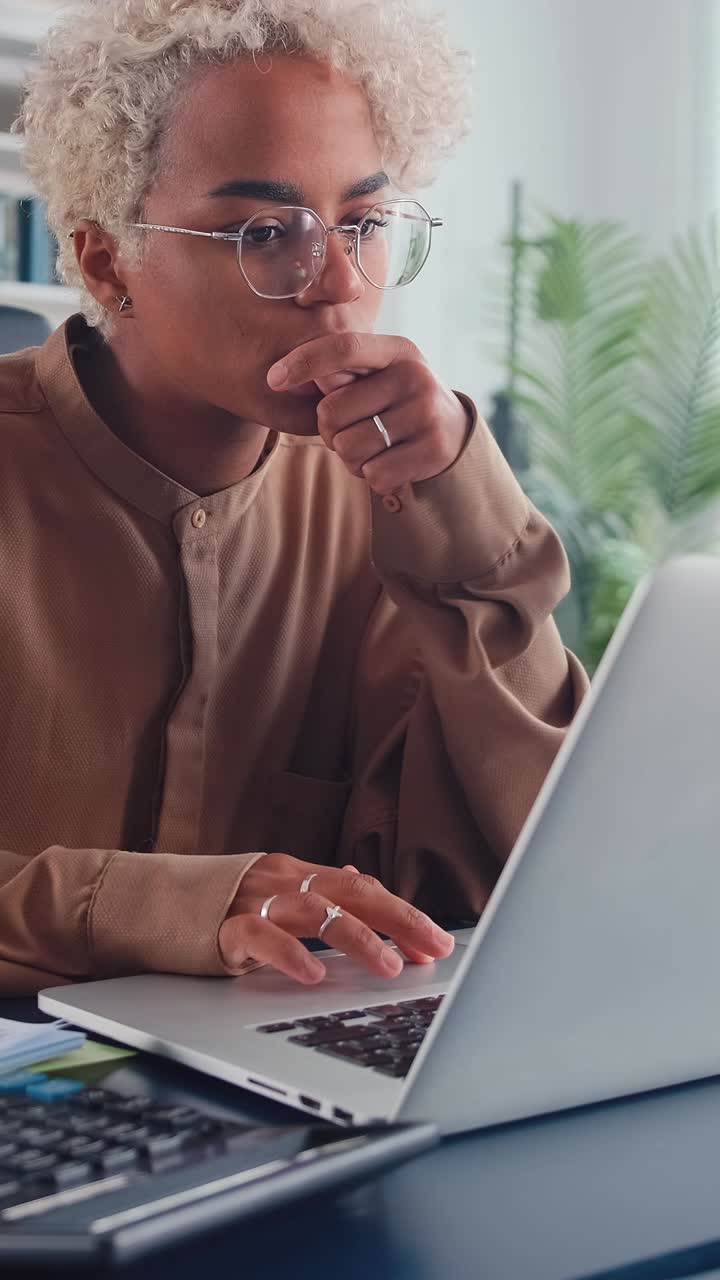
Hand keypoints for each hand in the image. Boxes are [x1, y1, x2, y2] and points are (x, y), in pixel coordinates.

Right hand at [218, 854, 454, 984]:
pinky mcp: (222, 927)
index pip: (363, 888)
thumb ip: (315, 894)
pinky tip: (314, 975)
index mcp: (298, 873)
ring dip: (358, 938)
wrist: (146, 900)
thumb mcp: (273, 895)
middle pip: (353, 891)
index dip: (402, 914)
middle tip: (434, 947)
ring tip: (389, 966)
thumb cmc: (213, 905)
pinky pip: (262, 937)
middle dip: (400, 919)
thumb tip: (362, 884)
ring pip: (316, 909)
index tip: (435, 942)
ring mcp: (253, 901)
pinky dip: (291, 955)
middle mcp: (283, 880)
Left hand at [266, 334, 470, 495]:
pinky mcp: (432, 451)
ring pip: (349, 449)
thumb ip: (340, 375)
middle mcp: (415, 377)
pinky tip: (389, 463)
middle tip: (352, 430)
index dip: (303, 362)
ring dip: (350, 457)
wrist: (454, 432)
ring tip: (372, 448)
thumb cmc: (398, 401)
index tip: (272, 379)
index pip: (344, 348)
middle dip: (330, 430)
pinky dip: (372, 476)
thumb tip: (291, 378)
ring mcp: (426, 414)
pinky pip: (373, 474)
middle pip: (333, 412)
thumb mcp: (377, 376)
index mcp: (397, 351)